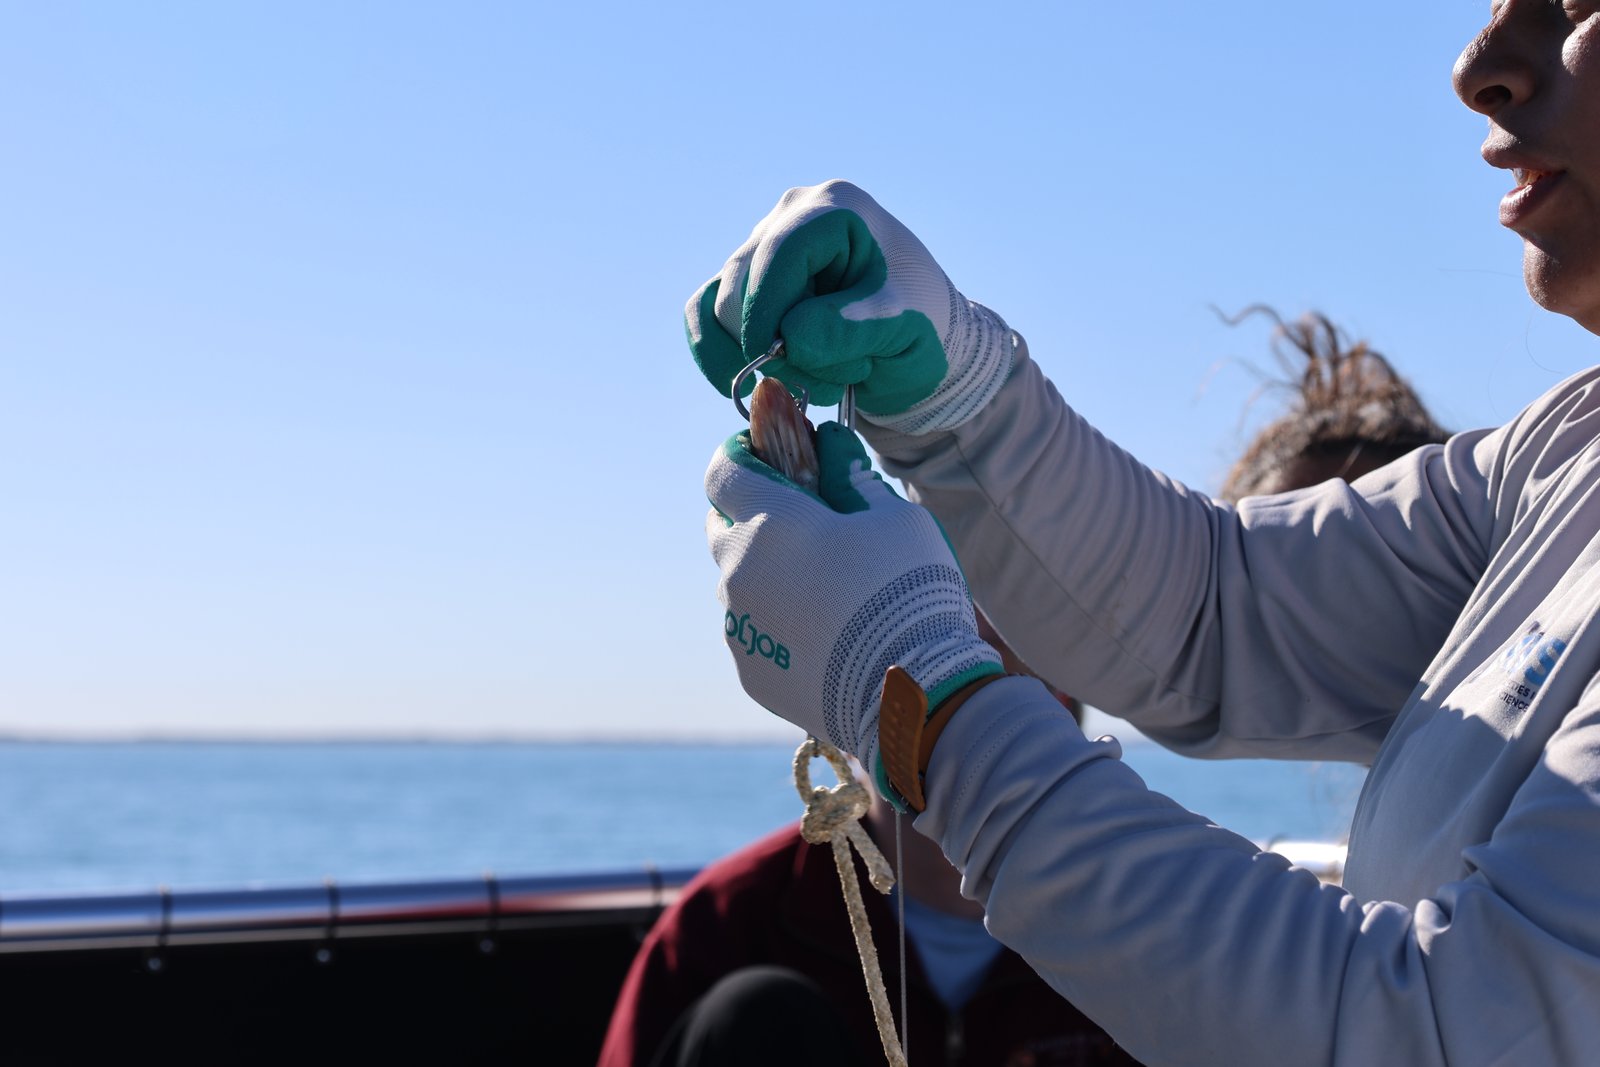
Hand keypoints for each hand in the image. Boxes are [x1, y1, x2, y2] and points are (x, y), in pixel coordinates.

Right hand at [687, 180, 1015, 434]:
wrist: (916, 337)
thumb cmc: (920, 324)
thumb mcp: (907, 329)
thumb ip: (854, 328)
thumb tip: (790, 337)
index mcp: (836, 209)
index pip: (781, 253)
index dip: (768, 310)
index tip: (777, 359)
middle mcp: (789, 216)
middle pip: (742, 283)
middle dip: (772, 344)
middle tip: (826, 381)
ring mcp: (760, 246)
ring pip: (717, 305)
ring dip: (753, 357)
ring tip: (809, 381)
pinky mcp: (742, 282)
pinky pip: (702, 315)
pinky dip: (715, 356)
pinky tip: (744, 387)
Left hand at [705, 421, 1001, 771]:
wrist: (909, 693)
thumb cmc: (907, 591)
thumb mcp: (896, 516)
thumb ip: (852, 477)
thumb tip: (830, 444)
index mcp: (768, 521)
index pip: (723, 470)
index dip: (741, 455)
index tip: (765, 452)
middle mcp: (738, 571)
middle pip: (722, 527)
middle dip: (750, 515)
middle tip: (798, 522)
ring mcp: (740, 626)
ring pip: (741, 584)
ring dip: (768, 575)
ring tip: (823, 590)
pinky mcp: (751, 673)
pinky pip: (756, 634)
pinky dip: (778, 625)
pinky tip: (824, 636)